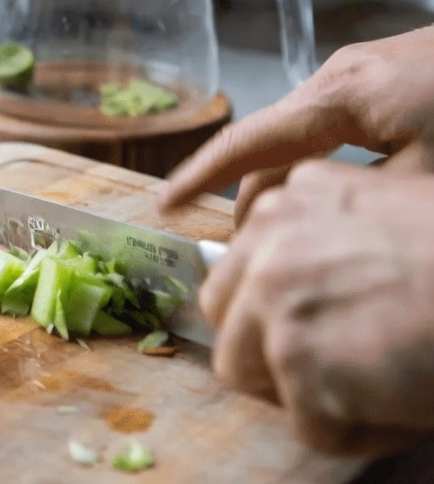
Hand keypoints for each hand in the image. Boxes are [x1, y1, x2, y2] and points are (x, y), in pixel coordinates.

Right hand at [158, 27, 433, 221]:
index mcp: (337, 97)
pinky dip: (314, 164)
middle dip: (247, 196)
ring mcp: (361, 73)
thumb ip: (361, 202)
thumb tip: (312, 228)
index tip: (165, 205)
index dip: (200, 177)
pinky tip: (327, 197)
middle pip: (270, 144)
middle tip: (241, 253)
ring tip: (281, 235)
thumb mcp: (427, 179)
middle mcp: (337, 77)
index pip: (247, 143)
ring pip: (302, 137)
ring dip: (285, 182)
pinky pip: (332, 127)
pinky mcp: (385, 79)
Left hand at [201, 160, 433, 454]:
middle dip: (271, 354)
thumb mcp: (382, 220)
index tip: (328, 331)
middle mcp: (268, 239)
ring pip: (245, 372)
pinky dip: (359, 434)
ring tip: (378, 387)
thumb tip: (291, 301)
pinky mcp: (298, 356)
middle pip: (227, 319)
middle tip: (340, 371)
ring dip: (306, 395)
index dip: (277, 315)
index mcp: (288, 200)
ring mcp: (276, 296)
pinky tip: (407, 404)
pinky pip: (310, 427)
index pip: (238, 272)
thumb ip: (321, 247)